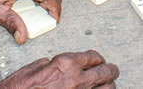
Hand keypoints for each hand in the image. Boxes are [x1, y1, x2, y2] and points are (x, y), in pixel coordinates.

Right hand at [0, 50, 118, 88]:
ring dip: (109, 87)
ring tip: (108, 86)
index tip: (99, 61)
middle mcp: (76, 79)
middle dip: (111, 71)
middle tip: (112, 71)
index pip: (92, 57)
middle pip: (105, 72)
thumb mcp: (30, 70)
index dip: (98, 59)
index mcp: (64, 64)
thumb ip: (47, 64)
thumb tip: (52, 63)